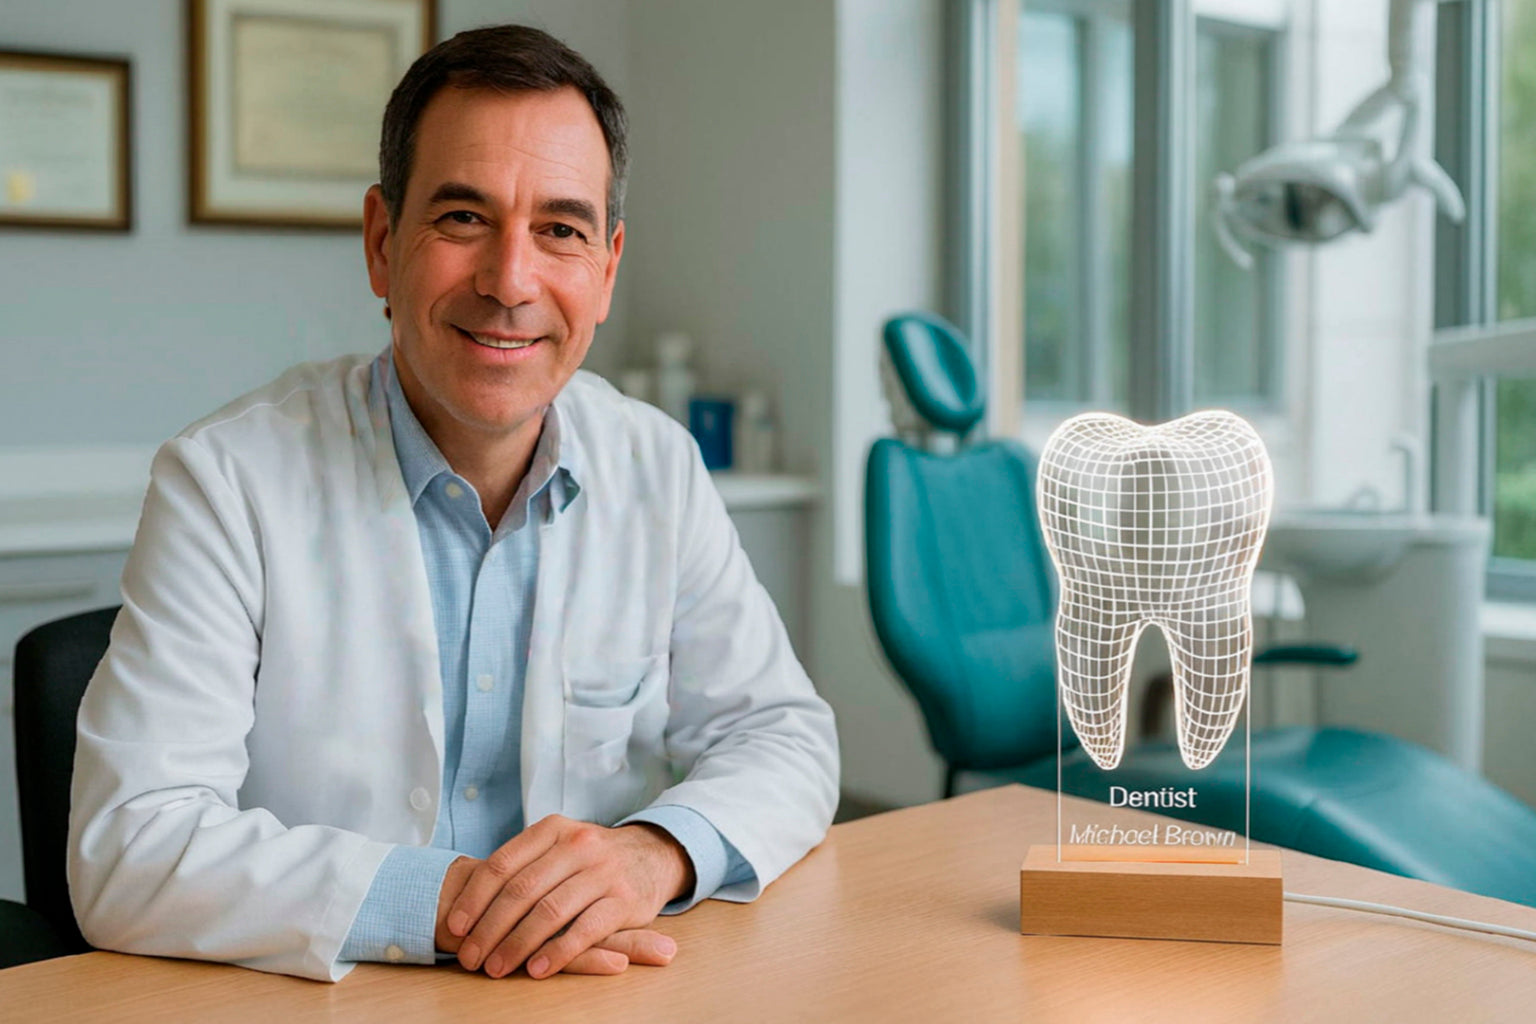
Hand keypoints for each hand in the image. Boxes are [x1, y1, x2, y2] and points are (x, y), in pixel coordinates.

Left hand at [436, 816, 693, 978]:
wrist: (651, 855)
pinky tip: (537, 969)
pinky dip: (558, 952)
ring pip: (549, 911)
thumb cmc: (589, 860)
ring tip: (496, 968)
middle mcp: (578, 845)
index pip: (502, 864)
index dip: (474, 898)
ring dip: (517, 945)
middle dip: (489, 929)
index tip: (454, 927)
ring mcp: (603, 871)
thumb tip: (467, 905)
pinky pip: (585, 930)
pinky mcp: (625, 899)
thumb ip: (522, 865)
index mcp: (552, 829)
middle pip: (521, 890)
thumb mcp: (558, 846)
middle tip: (470, 958)